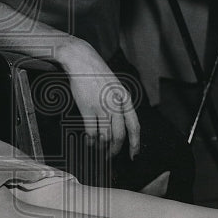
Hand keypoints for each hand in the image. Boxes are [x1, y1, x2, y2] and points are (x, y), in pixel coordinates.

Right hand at [58, 40, 139, 156]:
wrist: (82, 61)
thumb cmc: (97, 74)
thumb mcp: (115, 87)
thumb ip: (119, 104)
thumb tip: (119, 127)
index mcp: (125, 99)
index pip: (134, 126)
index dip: (135, 144)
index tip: (133, 156)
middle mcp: (116, 104)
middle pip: (119, 135)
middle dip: (115, 150)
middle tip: (110, 156)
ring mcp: (101, 106)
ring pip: (105, 136)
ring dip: (101, 147)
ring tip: (98, 149)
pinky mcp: (87, 108)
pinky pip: (91, 131)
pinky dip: (91, 141)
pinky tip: (90, 143)